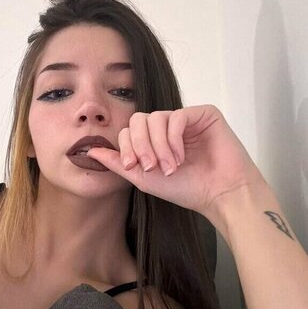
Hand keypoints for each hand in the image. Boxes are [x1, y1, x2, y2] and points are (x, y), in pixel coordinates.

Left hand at [86, 104, 265, 216]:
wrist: (219, 194)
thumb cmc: (186, 188)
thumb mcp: (144, 177)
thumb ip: (118, 163)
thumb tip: (89, 152)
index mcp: (154, 139)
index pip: (129, 130)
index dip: (128, 146)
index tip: (135, 167)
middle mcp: (168, 126)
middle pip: (138, 119)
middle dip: (140, 145)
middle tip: (151, 166)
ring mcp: (186, 119)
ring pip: (156, 117)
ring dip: (159, 145)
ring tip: (171, 166)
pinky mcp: (204, 114)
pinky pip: (177, 116)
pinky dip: (174, 138)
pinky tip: (181, 156)